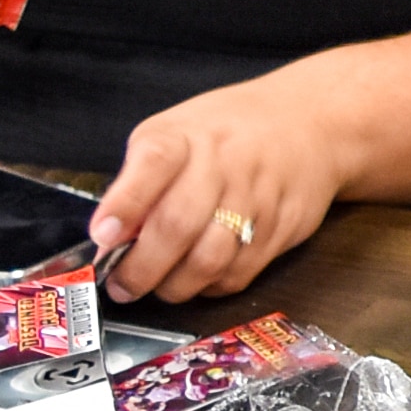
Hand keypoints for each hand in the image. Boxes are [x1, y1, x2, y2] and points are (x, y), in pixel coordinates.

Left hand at [87, 76, 346, 302]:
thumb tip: (109, 238)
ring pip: (210, 259)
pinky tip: (198, 279)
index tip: (102, 235)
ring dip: (174, 285)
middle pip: (178, 224)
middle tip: (122, 286)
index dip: (124, 203)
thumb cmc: (226, 133)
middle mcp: (225, 163)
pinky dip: (210, 286)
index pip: (153, 163)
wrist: (309, 123)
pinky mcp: (283, 227)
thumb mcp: (175, 134)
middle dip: (141, 267)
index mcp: (187, 135)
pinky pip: (240, 272)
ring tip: (158, 288)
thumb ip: (141, 180)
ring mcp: (259, 196)